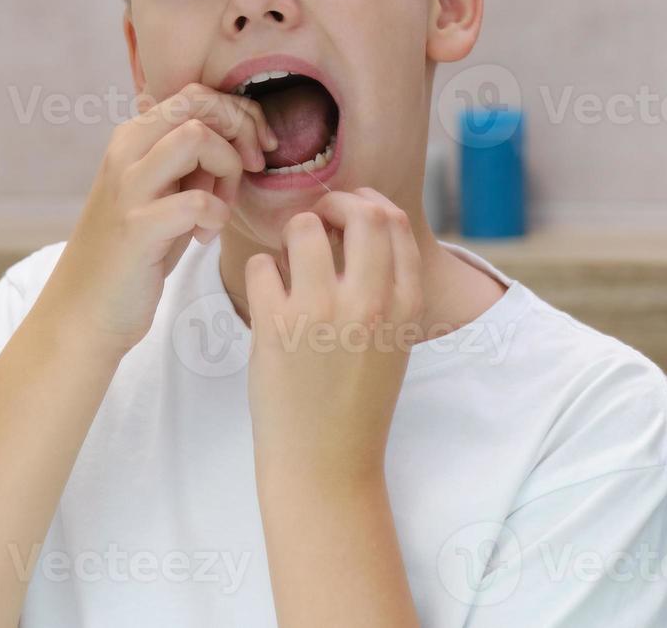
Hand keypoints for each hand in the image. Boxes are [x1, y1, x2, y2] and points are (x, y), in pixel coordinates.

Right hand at [44, 82, 278, 352]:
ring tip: (220, 206)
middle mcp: (125, 152)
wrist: (84, 310)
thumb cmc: (135, 253)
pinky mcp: (136, 227)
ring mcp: (128, 188)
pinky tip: (204, 237)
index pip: (195, 95)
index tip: (256, 150)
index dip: (238, 114)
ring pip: (196, 138)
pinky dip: (216, 215)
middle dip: (241, 130)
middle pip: (198, 104)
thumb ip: (188, 159)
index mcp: (132, 138)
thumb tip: (239, 131)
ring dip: (226, 169)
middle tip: (250, 170)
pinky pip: (197, 200)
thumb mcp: (161, 192)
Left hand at [244, 188, 424, 490]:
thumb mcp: (395, 340)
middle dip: (334, 202)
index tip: (347, 217)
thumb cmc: (357, 400)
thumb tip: (366, 221)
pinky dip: (262, 272)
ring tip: (289, 262)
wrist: (326, 463)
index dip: (367, 206)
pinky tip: (269, 297)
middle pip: (361, 212)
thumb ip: (389, 286)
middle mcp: (370, 302)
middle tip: (317, 221)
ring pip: (304, 227)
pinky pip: (261, 265)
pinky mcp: (276, 327)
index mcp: (405, 304)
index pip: (395, 222)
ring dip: (292, 234)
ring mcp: (322, 313)